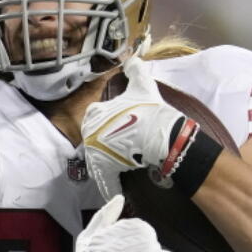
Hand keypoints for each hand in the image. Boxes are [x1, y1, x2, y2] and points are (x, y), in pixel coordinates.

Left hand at [81, 57, 185, 198]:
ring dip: (107, 165)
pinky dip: (112, 187)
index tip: (116, 126)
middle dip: (103, 143)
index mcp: (96, 113)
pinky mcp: (105, 170)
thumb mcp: (142, 85)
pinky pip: (106, 181)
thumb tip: (133, 59)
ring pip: (97, 161)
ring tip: (121, 166)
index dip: (104, 119)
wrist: (161, 134)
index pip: (93, 115)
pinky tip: (119, 192)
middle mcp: (91, 133)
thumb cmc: (151, 110)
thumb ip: (135, 69)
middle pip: (93, 139)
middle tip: (120, 146)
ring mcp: (96, 153)